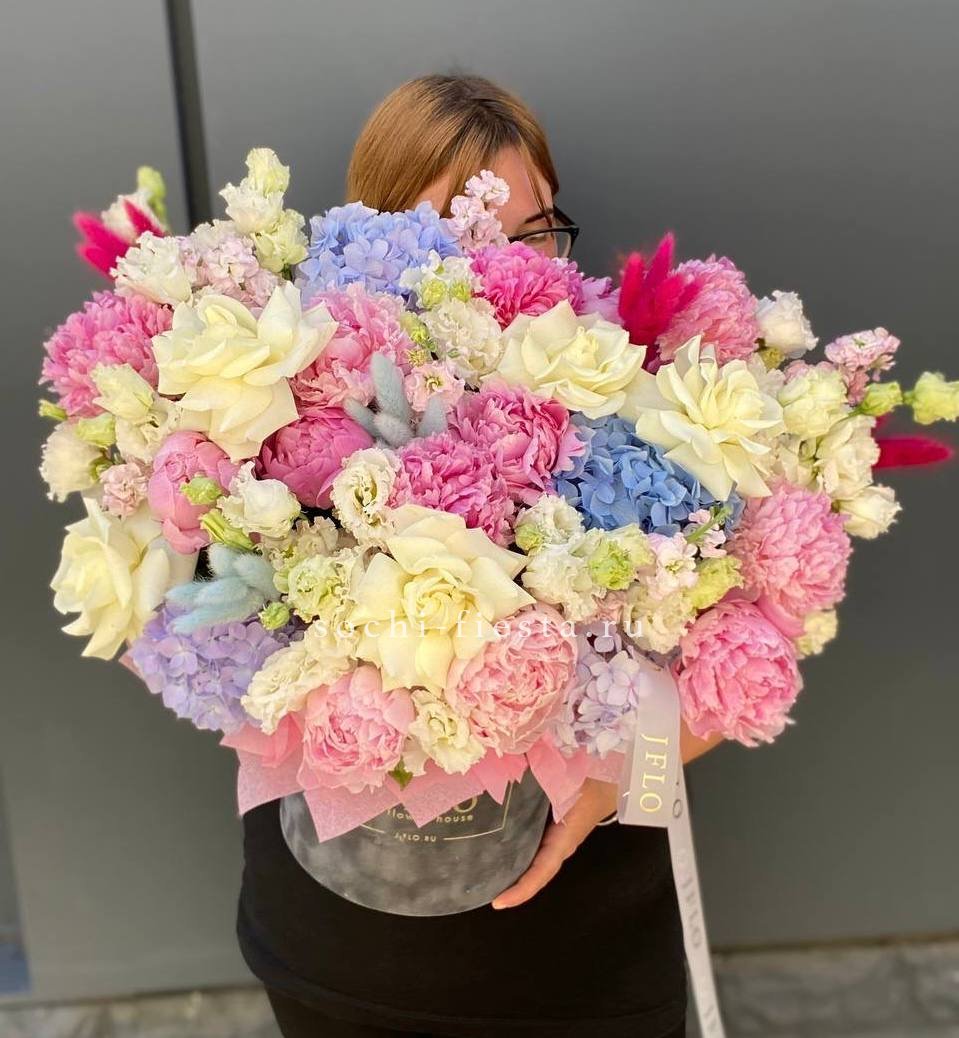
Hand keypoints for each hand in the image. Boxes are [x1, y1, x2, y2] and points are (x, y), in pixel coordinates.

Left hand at [490, 778, 617, 909]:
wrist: (614, 779)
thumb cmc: (593, 782)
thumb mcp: (570, 782)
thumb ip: (545, 778)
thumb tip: (515, 767)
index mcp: (565, 840)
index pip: (541, 871)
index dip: (522, 889)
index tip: (498, 902)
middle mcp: (559, 845)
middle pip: (531, 872)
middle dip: (507, 883)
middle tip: (476, 890)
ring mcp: (555, 839)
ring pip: (530, 860)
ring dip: (508, 868)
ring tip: (478, 872)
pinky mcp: (551, 829)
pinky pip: (531, 845)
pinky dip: (512, 849)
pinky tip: (491, 843)